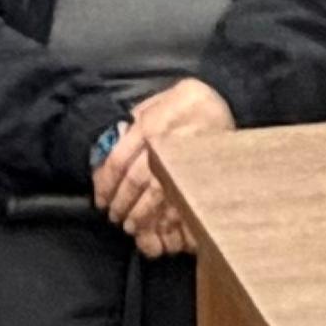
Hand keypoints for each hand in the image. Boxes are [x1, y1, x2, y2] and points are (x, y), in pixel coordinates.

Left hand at [94, 81, 233, 252]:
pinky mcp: (202, 174)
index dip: (105, 185)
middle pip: (135, 182)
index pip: (118, 162)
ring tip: (132, 225)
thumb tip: (115, 142)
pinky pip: (181, 201)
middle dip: (122, 204)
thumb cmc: (188, 101)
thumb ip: (136, 119)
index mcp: (149, 126)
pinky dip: (167, 218)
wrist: (223, 103)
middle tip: (115, 216)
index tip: (101, 199)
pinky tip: (159, 226)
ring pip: (156, 196)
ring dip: (140, 216)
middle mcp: (165, 144)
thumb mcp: (156, 99)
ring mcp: (185, 161)